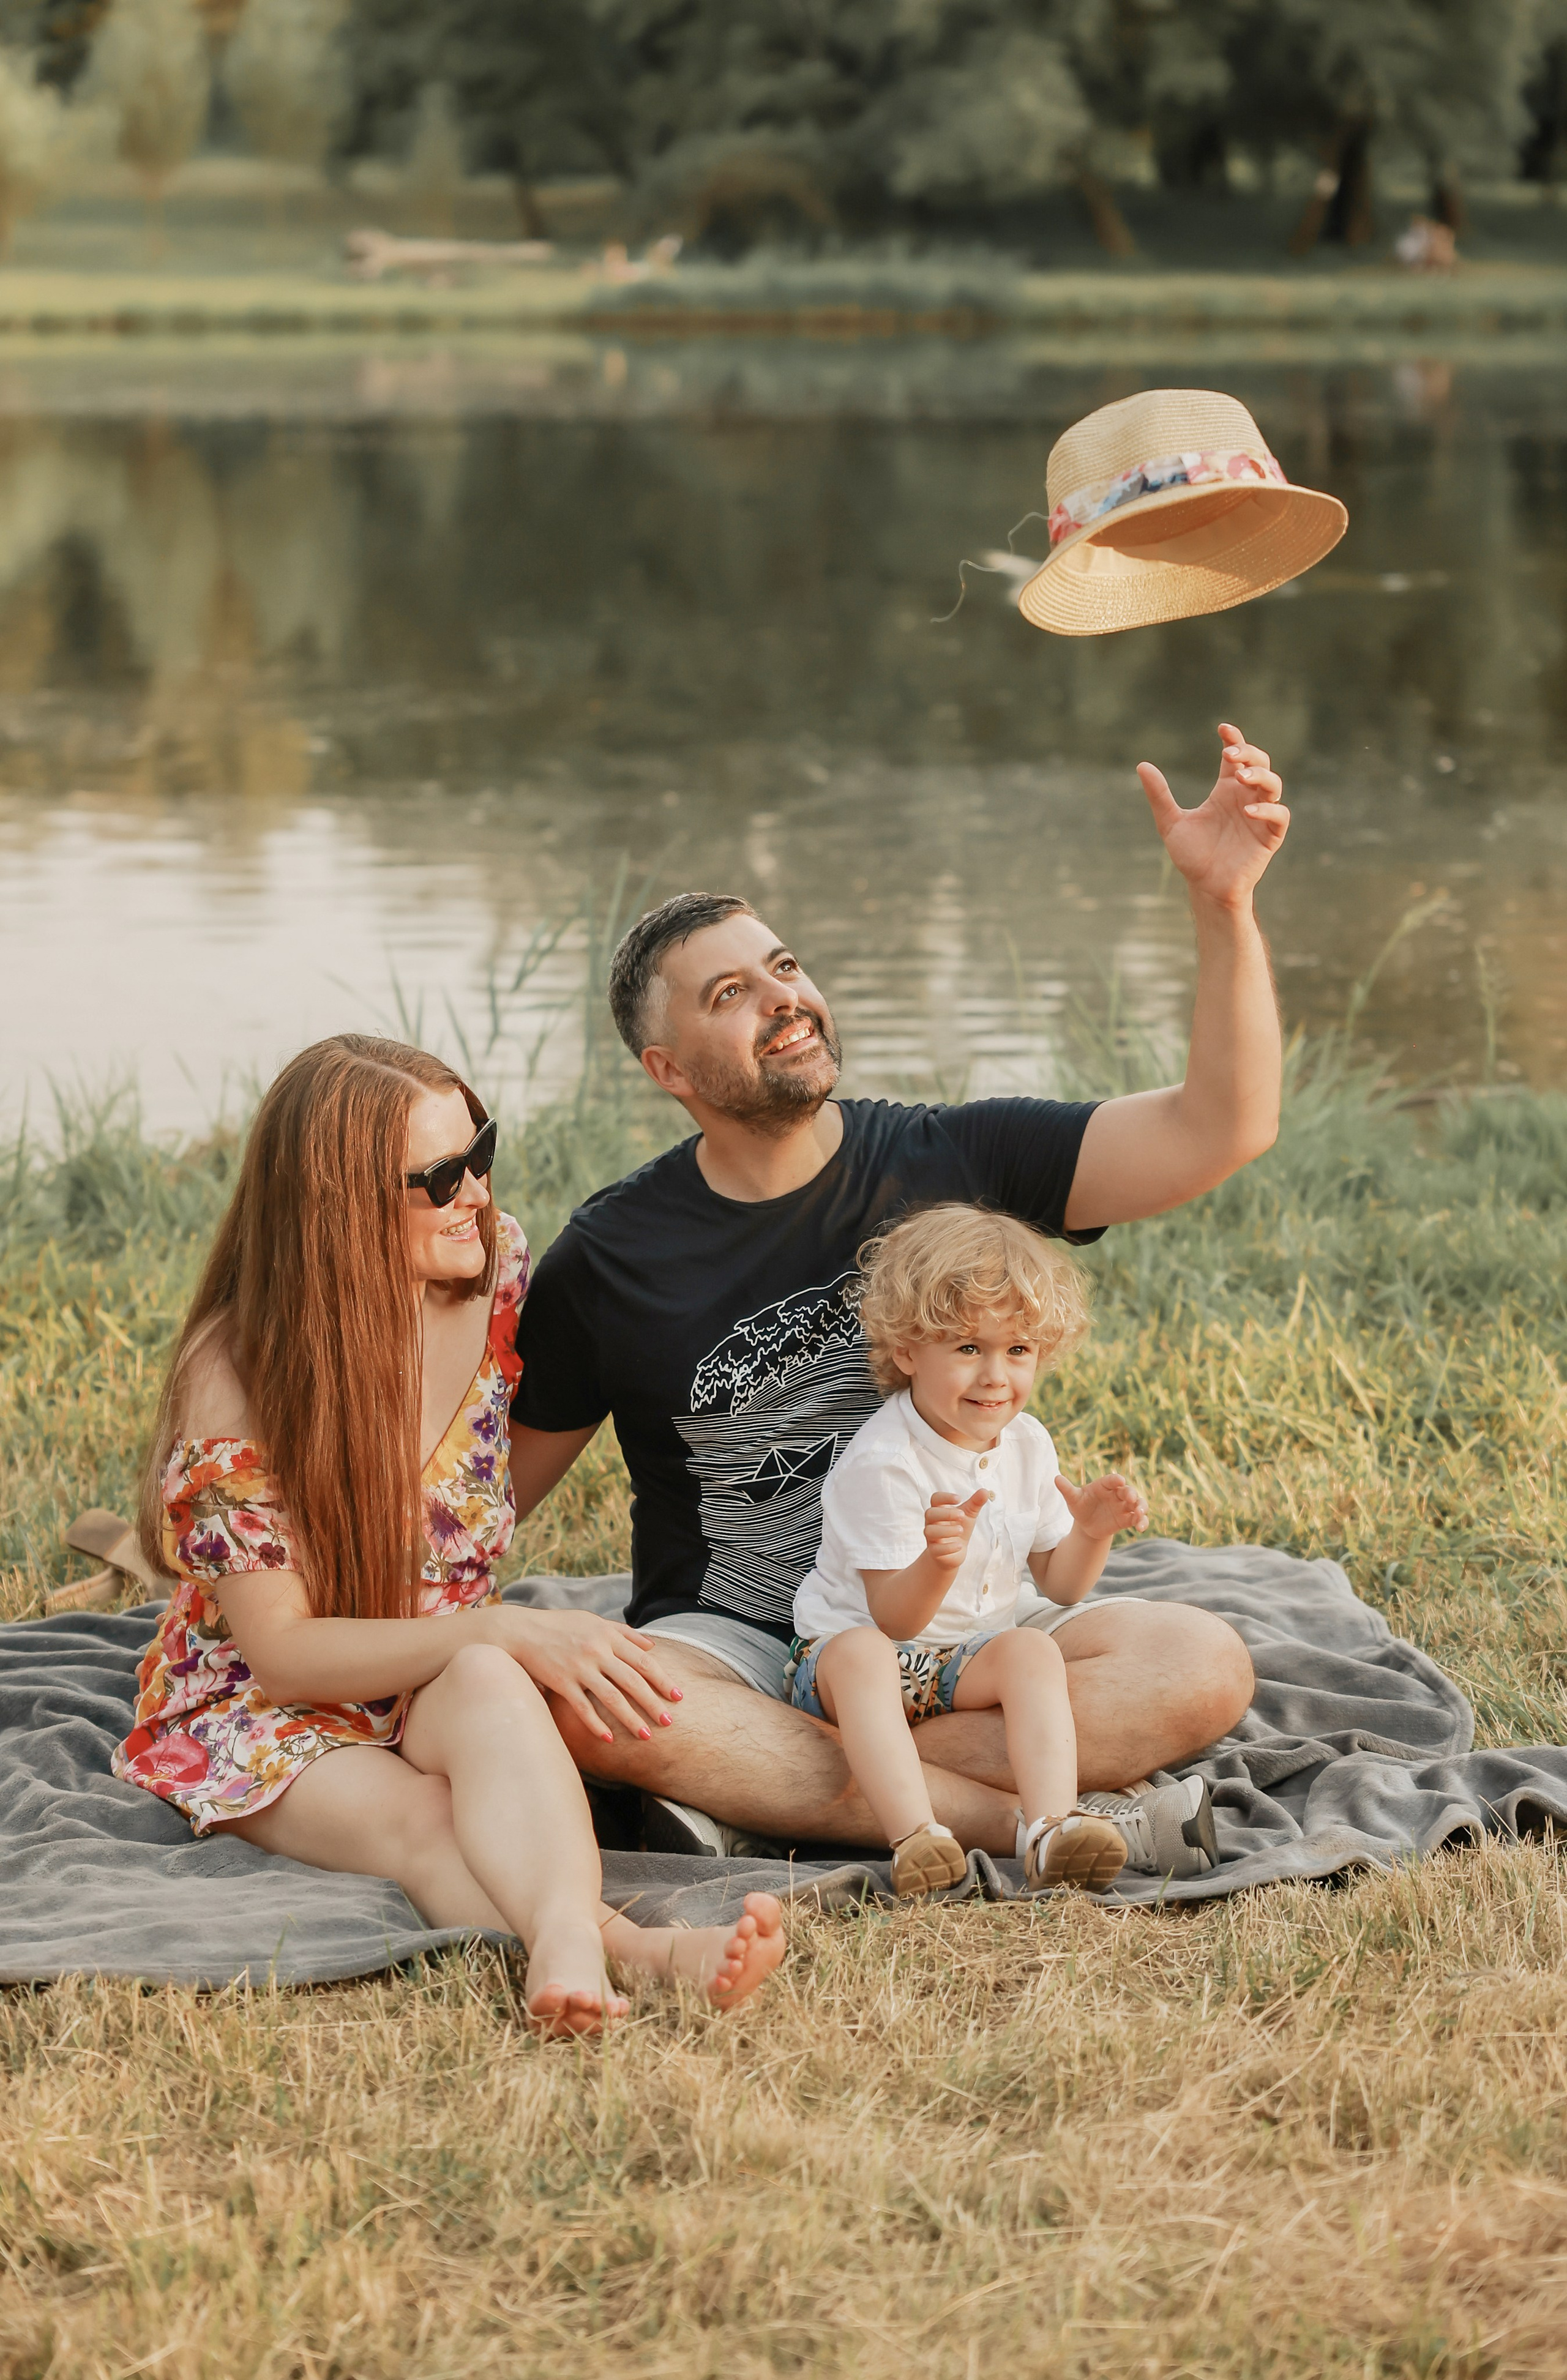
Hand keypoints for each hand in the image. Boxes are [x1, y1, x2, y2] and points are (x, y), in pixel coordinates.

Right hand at [479, 1608, 683, 1745]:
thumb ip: (623, 1632)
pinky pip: (582, 1707)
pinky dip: (596, 1724)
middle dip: (653, 1702)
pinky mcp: (561, 1682)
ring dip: (631, 1719)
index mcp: (607, 1635)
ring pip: (612, 1697)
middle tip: (669, 1721)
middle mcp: (597, 1651)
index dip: (662, 1679)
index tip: (678, 1696)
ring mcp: (579, 1667)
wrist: (522, 1630)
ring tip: (646, 1735)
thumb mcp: (594, 1621)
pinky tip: (608, 1739)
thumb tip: (652, 1644)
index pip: (643, 1660)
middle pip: (632, 1680)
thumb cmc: (560, 1626)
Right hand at [924, 1489, 989, 1573]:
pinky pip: (936, 1549)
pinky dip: (948, 1547)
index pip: (935, 1498)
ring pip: (930, 1531)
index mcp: (940, 1510)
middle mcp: (933, 1523)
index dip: (945, 1497)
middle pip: (930, 1513)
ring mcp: (932, 1538)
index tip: (959, 1499)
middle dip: (946, 1513)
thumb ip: (975, 1503)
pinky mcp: (934, 1552)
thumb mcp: (969, 1515)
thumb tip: (985, 1491)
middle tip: (962, 1516)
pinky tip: (959, 1545)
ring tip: (961, 1530)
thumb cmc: (959, 1529)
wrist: (954, 1553)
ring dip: (946, 1530)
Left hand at [1055, 1472, 1147, 1543]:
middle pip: (1128, 1491)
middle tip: (1130, 1498)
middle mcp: (1117, 1494)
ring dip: (1141, 1507)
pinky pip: (1137, 1519)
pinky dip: (1142, 1522)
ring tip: (1139, 1513)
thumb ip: (1067, 1489)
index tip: (1120, 1480)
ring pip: (1138, 1504)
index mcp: (1104, 1485)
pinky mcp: (1127, 1519)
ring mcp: (1124, 1506)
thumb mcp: (1073, 1499)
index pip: (1111, 1480)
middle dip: (1131, 1493)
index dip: (1116, 1480)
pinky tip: (1141, 1527)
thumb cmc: (1080, 1506)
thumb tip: (1055, 1478)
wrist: (1086, 1524)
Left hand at [1137, 722, 1288, 912]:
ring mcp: (1260, 816)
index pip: (1236, 756)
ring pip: (1273, 784)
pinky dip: (1267, 809)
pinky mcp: (1270, 835)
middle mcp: (1245, 798)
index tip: (1222, 728)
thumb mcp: (1170, 823)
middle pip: (1260, 762)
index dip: (1234, 739)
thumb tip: (1142, 765)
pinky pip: (1279, 815)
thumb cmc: (1192, 856)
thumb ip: (1159, 795)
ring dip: (1261, 775)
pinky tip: (1247, 811)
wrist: (1205, 887)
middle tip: (1231, 753)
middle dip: (1249, 752)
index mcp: (1226, 790)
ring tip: (1241, 777)